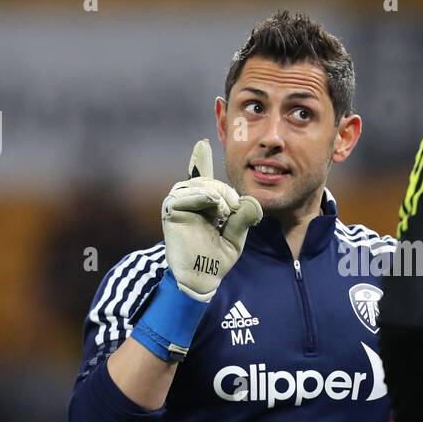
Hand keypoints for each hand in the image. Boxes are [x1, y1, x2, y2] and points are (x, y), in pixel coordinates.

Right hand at [162, 139, 262, 301]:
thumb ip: (243, 216)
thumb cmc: (218, 258)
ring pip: (199, 184)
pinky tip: (213, 206)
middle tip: (231, 210)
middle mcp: (189, 201)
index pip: (201, 177)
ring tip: (223, 212)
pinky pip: (185, 194)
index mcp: (203, 204)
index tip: (202, 144)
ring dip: (216, 194)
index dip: (200, 159)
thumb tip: (251, 201)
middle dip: (226, 191)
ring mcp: (179, 205)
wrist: (203, 277)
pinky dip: (203, 196)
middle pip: (210, 180)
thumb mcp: (237, 234)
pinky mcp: (171, 212)